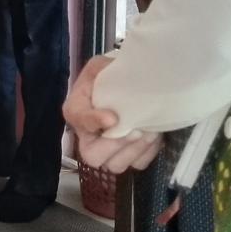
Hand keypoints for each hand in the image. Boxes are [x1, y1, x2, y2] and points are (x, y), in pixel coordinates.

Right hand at [63, 55, 164, 172]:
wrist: (127, 85)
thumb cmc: (109, 76)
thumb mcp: (101, 66)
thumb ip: (103, 71)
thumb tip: (122, 84)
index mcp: (76, 110)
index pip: (78, 119)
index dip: (93, 121)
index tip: (112, 118)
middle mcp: (87, 136)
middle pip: (92, 155)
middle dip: (115, 145)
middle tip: (135, 130)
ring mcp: (107, 151)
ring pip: (116, 165)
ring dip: (135, 150)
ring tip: (149, 131)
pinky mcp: (128, 157)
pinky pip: (137, 164)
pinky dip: (148, 152)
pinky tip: (154, 136)